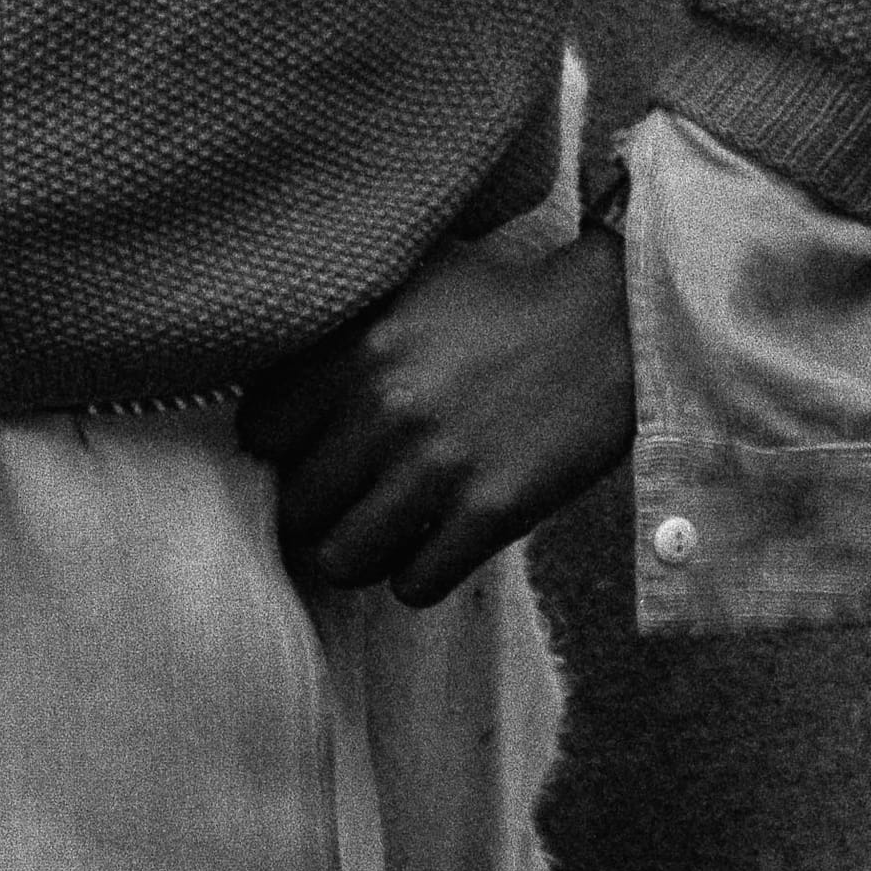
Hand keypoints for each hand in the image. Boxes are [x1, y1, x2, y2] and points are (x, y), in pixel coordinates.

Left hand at [237, 233, 635, 608]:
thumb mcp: (404, 286)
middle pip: (297, 507)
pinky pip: (415, 584)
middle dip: (316, 511)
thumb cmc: (498, 304)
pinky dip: (415, 577)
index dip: (281, 450)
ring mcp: (439, 465)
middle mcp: (386, 408)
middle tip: (343, 505)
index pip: (260, 436)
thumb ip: (332, 331)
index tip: (306, 452)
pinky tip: (430, 550)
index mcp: (354, 348)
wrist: (610, 325)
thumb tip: (262, 387)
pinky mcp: (492, 512)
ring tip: (378, 537)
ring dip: (357, 555)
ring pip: (344, 559)